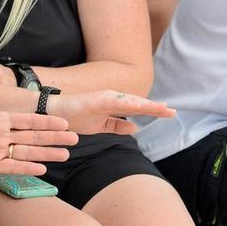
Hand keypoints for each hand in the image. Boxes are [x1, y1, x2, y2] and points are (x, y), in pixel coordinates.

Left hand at [0, 72, 77, 175]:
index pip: (27, 120)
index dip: (46, 121)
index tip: (64, 122)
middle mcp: (0, 135)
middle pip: (33, 136)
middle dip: (53, 137)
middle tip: (74, 138)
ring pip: (26, 152)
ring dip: (46, 153)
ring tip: (65, 154)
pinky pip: (11, 167)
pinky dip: (26, 168)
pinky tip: (42, 168)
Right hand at [48, 90, 174, 134]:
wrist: (53, 114)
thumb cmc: (75, 118)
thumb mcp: (100, 126)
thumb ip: (116, 125)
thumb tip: (135, 127)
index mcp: (112, 104)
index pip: (136, 108)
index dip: (153, 110)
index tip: (169, 113)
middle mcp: (111, 98)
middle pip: (137, 103)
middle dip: (155, 108)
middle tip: (173, 112)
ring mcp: (104, 98)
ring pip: (130, 102)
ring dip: (147, 105)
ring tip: (163, 109)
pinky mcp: (97, 101)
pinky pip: (116, 103)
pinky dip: (129, 104)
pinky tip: (140, 107)